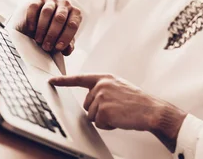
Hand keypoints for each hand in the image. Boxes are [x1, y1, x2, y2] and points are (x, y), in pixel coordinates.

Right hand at [16, 0, 81, 55]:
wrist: (43, 17)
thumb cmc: (56, 30)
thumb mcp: (63, 38)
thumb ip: (67, 45)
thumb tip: (68, 51)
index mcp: (75, 13)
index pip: (72, 24)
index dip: (66, 37)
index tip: (58, 48)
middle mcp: (65, 4)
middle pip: (59, 18)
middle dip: (52, 34)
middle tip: (46, 46)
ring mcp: (51, 0)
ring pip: (47, 12)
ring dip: (42, 28)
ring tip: (38, 40)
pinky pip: (34, 7)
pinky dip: (32, 20)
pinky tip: (31, 29)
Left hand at [49, 74, 185, 151]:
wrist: (151, 110)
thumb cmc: (138, 102)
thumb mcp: (120, 88)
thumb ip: (104, 89)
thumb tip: (90, 102)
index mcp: (105, 78)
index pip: (80, 78)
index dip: (64, 81)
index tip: (51, 81)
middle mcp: (101, 85)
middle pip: (86, 104)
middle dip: (98, 111)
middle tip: (117, 109)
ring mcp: (101, 97)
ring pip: (90, 115)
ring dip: (103, 119)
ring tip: (120, 113)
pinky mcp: (102, 110)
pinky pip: (97, 123)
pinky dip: (108, 125)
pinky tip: (119, 119)